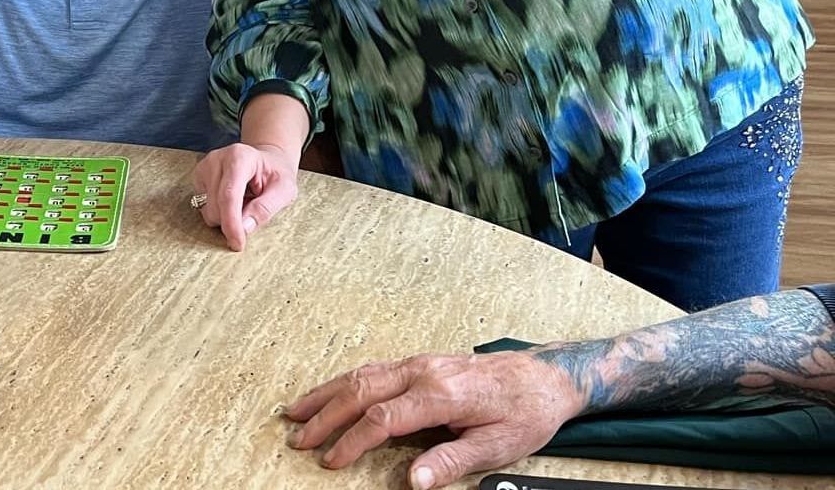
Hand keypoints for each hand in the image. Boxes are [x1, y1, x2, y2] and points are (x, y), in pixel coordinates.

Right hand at [192, 141, 298, 251]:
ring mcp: (205, 167)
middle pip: (216, 206)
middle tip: (252, 214)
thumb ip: (266, 208)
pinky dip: (219, 212)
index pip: (229, 195)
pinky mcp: (199, 177)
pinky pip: (204, 208)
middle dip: (232, 221)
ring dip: (226, 217)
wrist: (267, 160)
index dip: (232, 223)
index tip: (237, 244)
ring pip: (207, 210)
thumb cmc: (276, 174)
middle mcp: (217, 159)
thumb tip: (244, 228)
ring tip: (244, 203)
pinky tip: (232, 200)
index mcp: (240, 157)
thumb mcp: (285, 190)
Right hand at [285, 351, 583, 488]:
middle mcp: (423, 371)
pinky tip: (332, 392)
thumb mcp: (496, 447)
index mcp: (440, 393)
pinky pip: (373, 369)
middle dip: (324, 414)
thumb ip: (450, 462)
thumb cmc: (524, 412)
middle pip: (360, 389)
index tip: (330, 460)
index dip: (352, 440)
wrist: (544, 377)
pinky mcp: (421, 363)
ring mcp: (419, 363)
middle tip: (297, 436)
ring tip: (297, 411)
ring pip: (361, 373)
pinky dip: (344, 382)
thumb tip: (413, 481)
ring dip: (326, 392)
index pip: (382, 417)